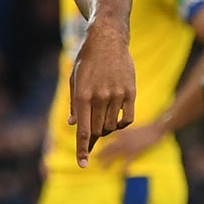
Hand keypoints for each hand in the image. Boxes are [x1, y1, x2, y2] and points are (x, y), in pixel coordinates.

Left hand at [68, 20, 135, 166]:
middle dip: (92, 137)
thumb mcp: (74, 80)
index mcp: (82, 95)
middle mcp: (100, 97)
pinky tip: (115, 119)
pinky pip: (127, 118)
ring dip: (105, 129)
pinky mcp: (130, 91)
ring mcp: (116, 94)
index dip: (82, 150)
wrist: (108, 39)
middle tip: (90, 137)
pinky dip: (120, 124)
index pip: (83, 130)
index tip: (82, 164)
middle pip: (97, 130)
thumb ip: (74, 105)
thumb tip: (74, 125)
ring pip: (111, 126)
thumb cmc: (87, 60)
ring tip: (101, 119)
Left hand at [94, 116, 168, 167]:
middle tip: (92, 160)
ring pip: (115, 155)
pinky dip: (124, 167)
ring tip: (102, 167)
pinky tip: (121, 173)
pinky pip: (128, 161)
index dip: (97, 143)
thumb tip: (108, 137)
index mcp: (120, 132)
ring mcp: (130, 145)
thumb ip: (118, 132)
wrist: (157, 128)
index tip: (90, 148)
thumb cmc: (144, 128)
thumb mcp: (128, 128)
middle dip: (100, 154)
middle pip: (108, 147)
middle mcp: (123, 138)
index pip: (105, 137)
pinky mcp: (137, 151)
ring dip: (107, 161)